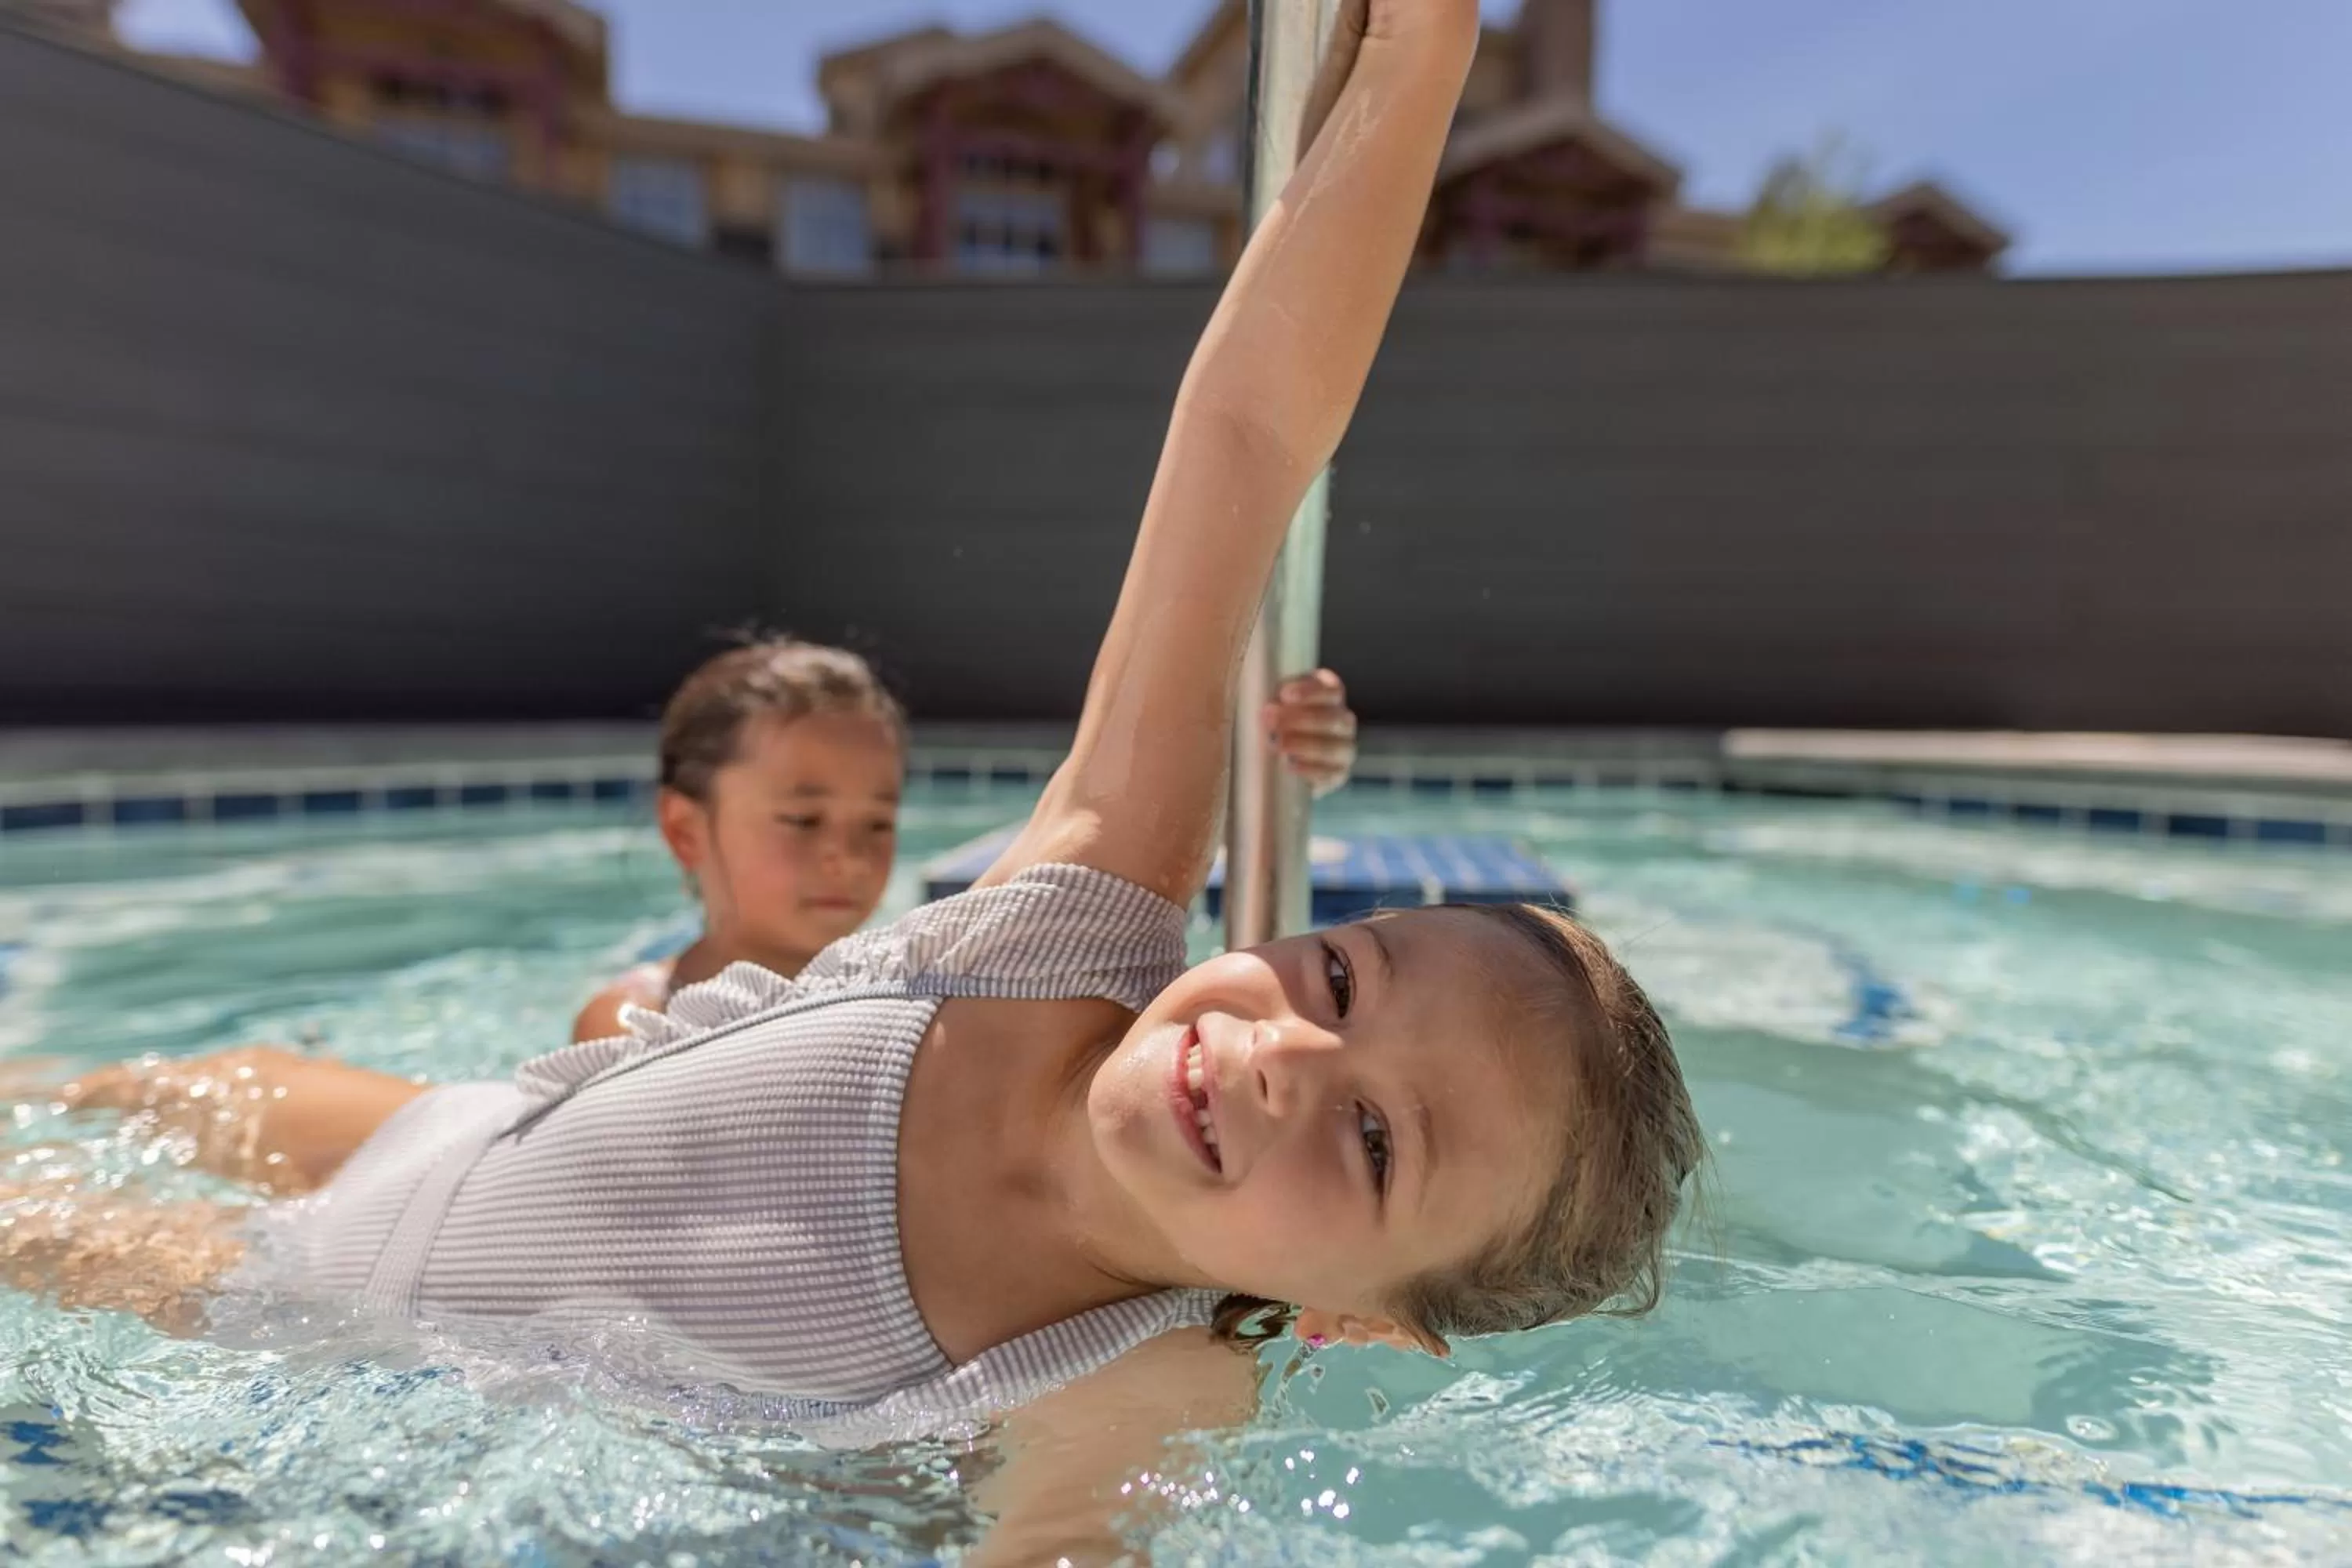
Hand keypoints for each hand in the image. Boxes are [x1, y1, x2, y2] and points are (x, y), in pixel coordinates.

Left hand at [1264, 669, 1358, 797]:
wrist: (1287, 757)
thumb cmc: (1279, 720)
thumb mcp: (1278, 702)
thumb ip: (1276, 700)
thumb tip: (1269, 708)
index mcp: (1332, 695)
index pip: (1331, 690)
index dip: (1309, 692)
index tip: (1285, 695)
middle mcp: (1344, 720)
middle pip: (1332, 718)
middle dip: (1301, 720)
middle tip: (1272, 722)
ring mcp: (1345, 747)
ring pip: (1333, 746)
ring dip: (1304, 745)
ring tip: (1278, 745)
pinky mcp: (1339, 773)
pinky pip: (1330, 773)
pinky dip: (1310, 770)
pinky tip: (1290, 765)